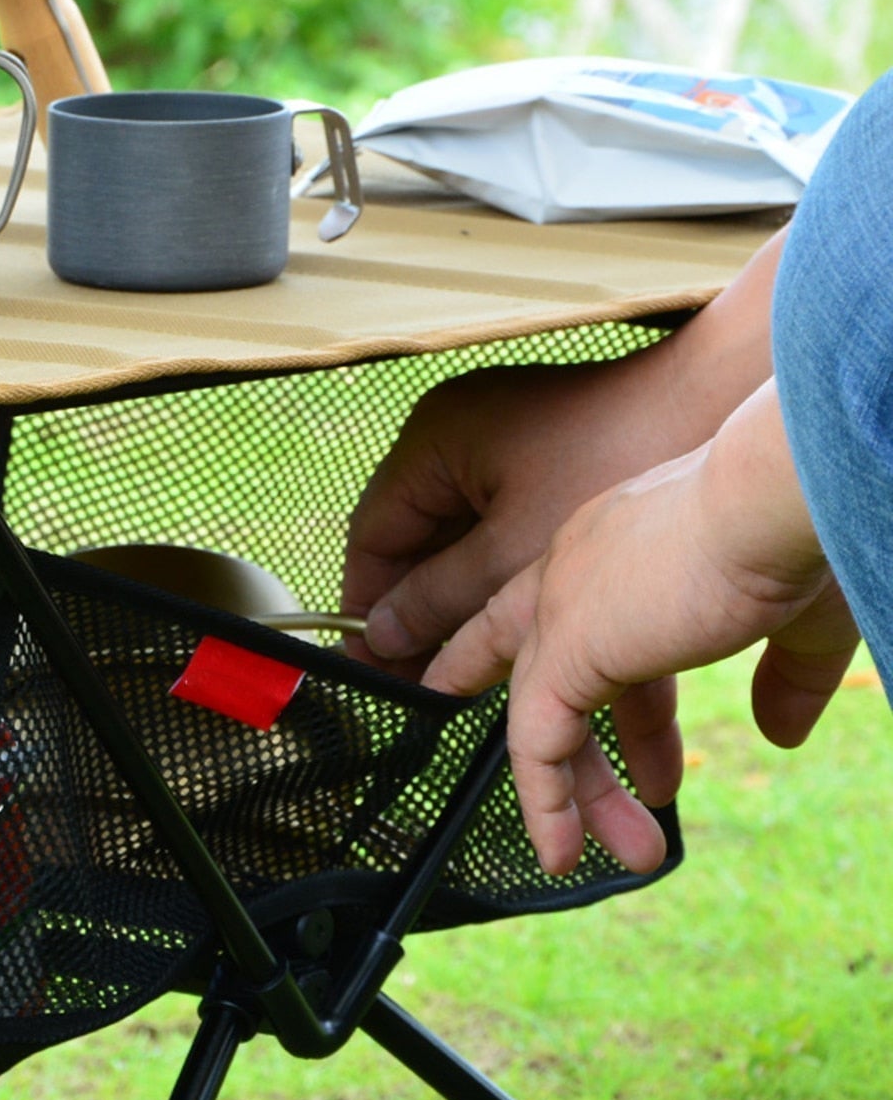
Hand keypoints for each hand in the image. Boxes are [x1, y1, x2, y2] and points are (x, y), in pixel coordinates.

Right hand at [343, 230, 786, 671]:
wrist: (730, 399)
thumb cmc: (618, 454)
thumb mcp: (512, 548)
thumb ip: (441, 598)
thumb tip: (382, 637)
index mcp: (436, 442)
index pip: (376, 537)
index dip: (370, 608)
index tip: (374, 672)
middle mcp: (467, 445)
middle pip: (429, 554)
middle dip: (438, 630)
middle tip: (430, 700)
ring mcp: (519, 456)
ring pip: (487, 558)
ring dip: (496, 622)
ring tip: (492, 695)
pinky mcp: (569, 470)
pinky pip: (532, 542)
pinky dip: (542, 596)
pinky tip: (554, 657)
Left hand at [421, 382, 858, 874]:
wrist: (780, 492)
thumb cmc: (798, 534)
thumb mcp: (799, 617)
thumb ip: (786, 674)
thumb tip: (778, 734)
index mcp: (619, 542)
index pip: (592, 622)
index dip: (603, 685)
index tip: (619, 731)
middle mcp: (575, 567)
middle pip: (550, 670)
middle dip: (572, 743)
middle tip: (605, 802)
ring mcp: (563, 604)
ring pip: (542, 714)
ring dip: (576, 792)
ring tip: (609, 855)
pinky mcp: (566, 648)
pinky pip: (535, 741)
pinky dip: (544, 799)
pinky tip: (559, 851)